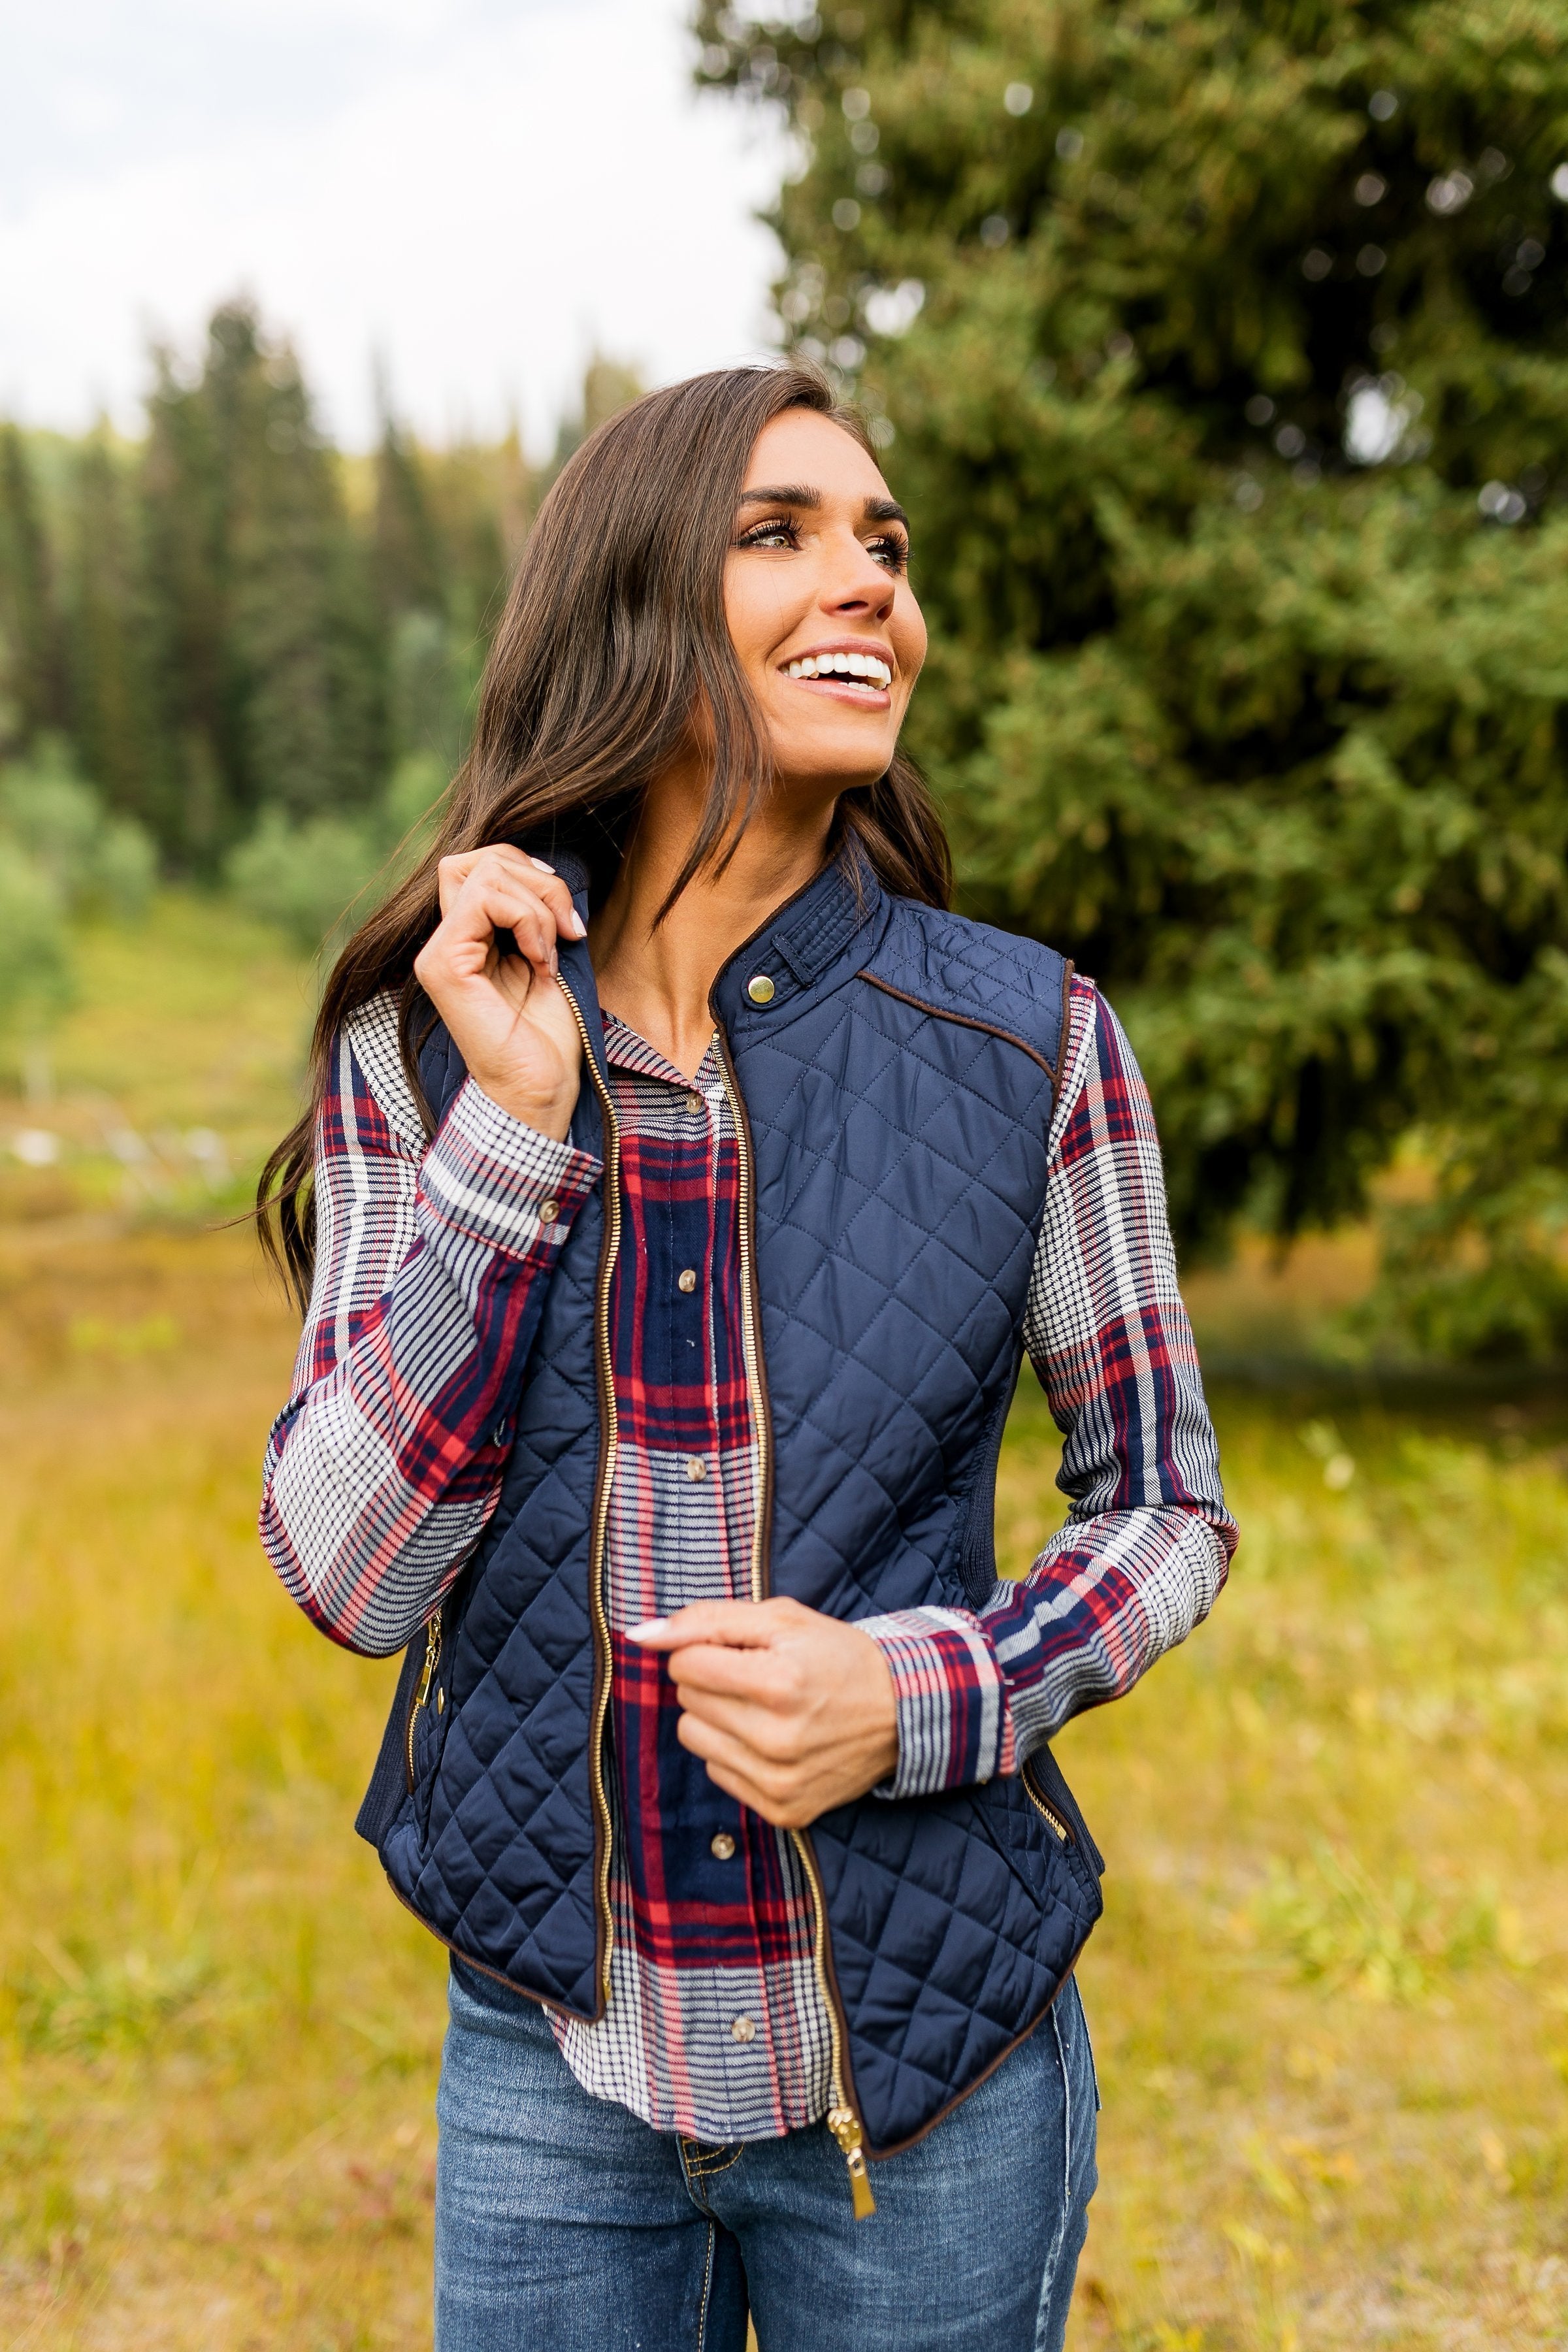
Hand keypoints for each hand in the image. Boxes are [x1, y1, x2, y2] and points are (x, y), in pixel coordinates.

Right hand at [412, 845, 586, 1139]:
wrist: (541, 1091)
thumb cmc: (549, 1036)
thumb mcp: (548, 957)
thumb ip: (534, 914)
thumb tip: (546, 868)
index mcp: (467, 940)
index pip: (483, 866)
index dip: (529, 871)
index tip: (565, 914)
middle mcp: (445, 943)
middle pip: (479, 858)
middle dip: (539, 880)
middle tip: (568, 929)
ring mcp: (438, 953)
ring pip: (485, 872)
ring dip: (539, 906)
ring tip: (553, 955)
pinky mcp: (444, 964)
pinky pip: (485, 900)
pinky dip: (528, 921)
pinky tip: (542, 964)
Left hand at [629, 1598, 898, 1828]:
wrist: (901, 1712)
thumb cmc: (835, 1656)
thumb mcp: (780, 1619)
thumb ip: (705, 1620)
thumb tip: (640, 1635)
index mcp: (780, 1683)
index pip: (685, 1665)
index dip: (707, 1650)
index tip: (741, 1652)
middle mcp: (778, 1739)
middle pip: (687, 1701)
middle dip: (713, 1682)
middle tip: (760, 1678)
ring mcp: (780, 1782)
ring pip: (694, 1738)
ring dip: (718, 1718)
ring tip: (763, 1709)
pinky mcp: (783, 1811)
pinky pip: (717, 1773)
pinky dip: (736, 1752)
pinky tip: (773, 1741)